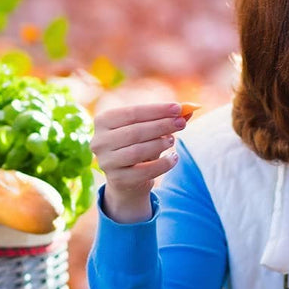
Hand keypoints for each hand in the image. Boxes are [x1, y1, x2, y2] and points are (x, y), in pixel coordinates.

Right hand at [91, 101, 186, 222]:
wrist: (127, 178)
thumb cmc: (138, 145)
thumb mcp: (148, 129)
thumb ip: (166, 118)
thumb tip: (190, 109)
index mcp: (103, 121)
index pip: (131, 112)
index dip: (156, 110)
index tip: (178, 108)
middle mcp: (99, 141)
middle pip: (134, 131)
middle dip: (161, 126)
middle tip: (181, 123)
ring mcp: (106, 162)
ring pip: (137, 151)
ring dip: (159, 144)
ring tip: (173, 140)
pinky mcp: (117, 179)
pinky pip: (143, 171)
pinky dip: (162, 165)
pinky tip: (174, 158)